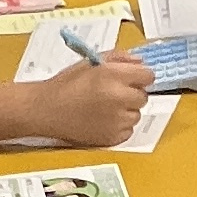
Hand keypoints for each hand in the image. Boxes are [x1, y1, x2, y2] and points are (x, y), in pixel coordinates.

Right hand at [29, 54, 154, 146]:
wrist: (47, 110)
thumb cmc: (66, 85)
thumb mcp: (91, 63)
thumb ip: (119, 58)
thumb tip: (140, 62)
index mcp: (112, 76)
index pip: (148, 75)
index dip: (140, 76)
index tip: (132, 79)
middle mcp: (118, 98)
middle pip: (143, 96)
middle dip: (132, 93)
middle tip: (113, 94)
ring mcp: (117, 120)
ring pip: (136, 114)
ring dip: (126, 111)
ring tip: (103, 108)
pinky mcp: (113, 137)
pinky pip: (128, 130)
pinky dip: (119, 126)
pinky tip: (101, 120)